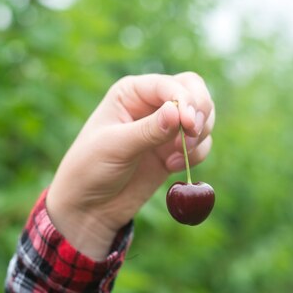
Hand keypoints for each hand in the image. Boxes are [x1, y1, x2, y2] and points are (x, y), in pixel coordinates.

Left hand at [46, 72, 214, 259]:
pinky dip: (196, 155)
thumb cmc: (90, 168)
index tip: (188, 124)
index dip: (186, 101)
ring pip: (203, 118)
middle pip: (194, 92)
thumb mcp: (116, 147)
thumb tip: (177, 112)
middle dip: (200, 113)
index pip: (170, 85)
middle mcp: (151, 105)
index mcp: (132, 93)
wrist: (89, 206)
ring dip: (199, 137)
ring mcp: (165, 128)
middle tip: (193, 135)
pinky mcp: (174, 151)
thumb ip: (148, 130)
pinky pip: (200, 145)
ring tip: (177, 158)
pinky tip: (172, 167)